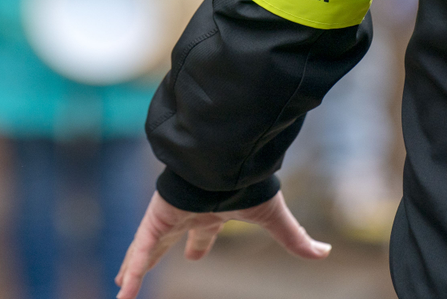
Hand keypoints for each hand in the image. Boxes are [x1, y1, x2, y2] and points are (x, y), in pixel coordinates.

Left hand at [115, 191, 330, 298]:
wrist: (227, 161)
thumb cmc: (249, 184)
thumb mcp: (273, 218)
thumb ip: (295, 238)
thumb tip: (325, 253)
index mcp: (212, 213)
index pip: (202, 234)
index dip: (198, 247)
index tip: (194, 258)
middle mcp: (187, 213)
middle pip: (168, 242)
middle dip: (156, 257)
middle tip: (142, 270)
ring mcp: (169, 214)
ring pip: (146, 248)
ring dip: (134, 267)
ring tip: (121, 286)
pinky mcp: (156, 216)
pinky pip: (140, 247)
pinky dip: (132, 268)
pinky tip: (122, 289)